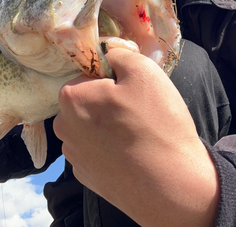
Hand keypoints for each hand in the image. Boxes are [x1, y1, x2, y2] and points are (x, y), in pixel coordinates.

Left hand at [54, 49, 219, 226]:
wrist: (172, 186)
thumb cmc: (157, 123)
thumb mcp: (143, 70)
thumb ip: (117, 52)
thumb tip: (105, 49)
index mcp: (71, 98)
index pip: (87, 73)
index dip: (111, 76)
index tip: (132, 88)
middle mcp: (64, 127)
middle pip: (87, 99)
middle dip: (108, 99)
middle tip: (139, 107)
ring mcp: (74, 156)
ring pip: (91, 125)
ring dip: (109, 123)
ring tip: (138, 131)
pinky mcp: (87, 177)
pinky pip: (96, 149)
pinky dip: (110, 147)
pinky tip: (132, 152)